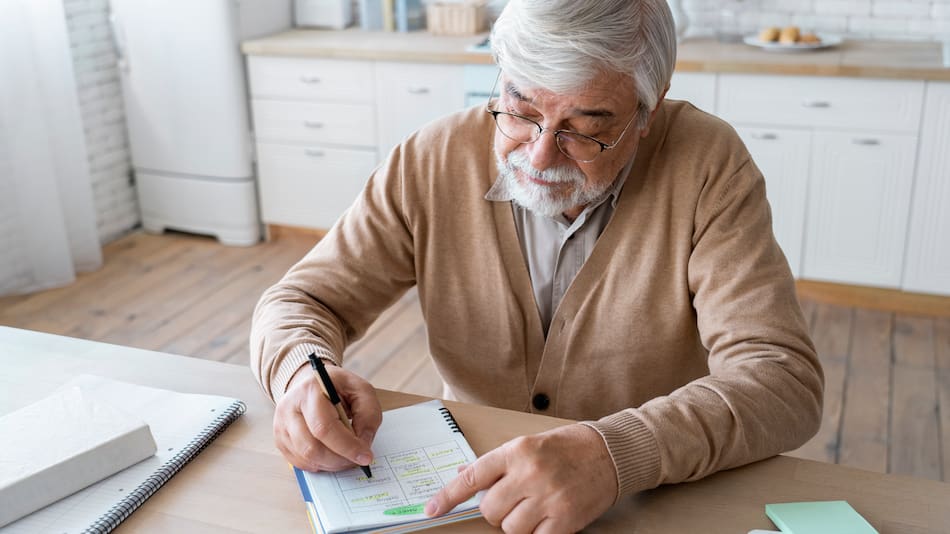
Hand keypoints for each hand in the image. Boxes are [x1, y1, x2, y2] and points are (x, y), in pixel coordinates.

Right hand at [273, 363, 381, 471]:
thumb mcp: (361, 390)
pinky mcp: (280, 439)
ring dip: (331, 464)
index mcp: (310, 390)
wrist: (312, 384)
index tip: (366, 457)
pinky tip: (331, 455)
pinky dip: (320, 464)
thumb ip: (368, 414)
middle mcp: (289, 408)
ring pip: (306, 458)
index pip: (325, 427)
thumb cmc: (338, 387)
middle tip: (357, 460)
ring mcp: (281, 425)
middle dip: (340, 459)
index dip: (347, 446)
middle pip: (312, 447)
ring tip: (346, 456)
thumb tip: (363, 443)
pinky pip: (300, 462)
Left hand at [426, 424, 617, 532]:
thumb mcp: (527, 445)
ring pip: (510, 528)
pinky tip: (546, 519)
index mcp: (517, 451)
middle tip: (514, 499)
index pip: (472, 477)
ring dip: (517, 523)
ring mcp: (548, 498)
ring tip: (535, 507)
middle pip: (489, 510)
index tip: (431, 510)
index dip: (447, 496)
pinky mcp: (565, 520)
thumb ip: (497, 464)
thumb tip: (464, 477)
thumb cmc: (566, 447)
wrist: (609, 453)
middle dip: (496, 510)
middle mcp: (530, 474)